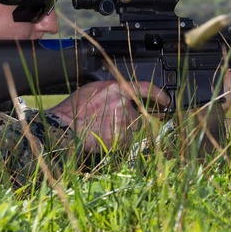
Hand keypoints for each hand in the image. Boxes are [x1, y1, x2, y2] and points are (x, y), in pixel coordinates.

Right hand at [48, 80, 169, 152]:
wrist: (64, 128)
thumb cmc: (73, 110)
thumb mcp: (93, 90)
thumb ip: (112, 91)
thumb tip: (123, 96)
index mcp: (116, 88)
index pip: (145, 88)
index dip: (159, 95)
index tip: (166, 100)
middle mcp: (123, 103)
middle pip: (138, 115)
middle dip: (129, 121)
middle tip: (110, 123)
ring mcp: (123, 121)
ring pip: (132, 130)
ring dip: (123, 132)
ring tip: (102, 130)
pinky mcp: (121, 138)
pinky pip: (126, 143)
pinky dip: (118, 143)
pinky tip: (103, 139)